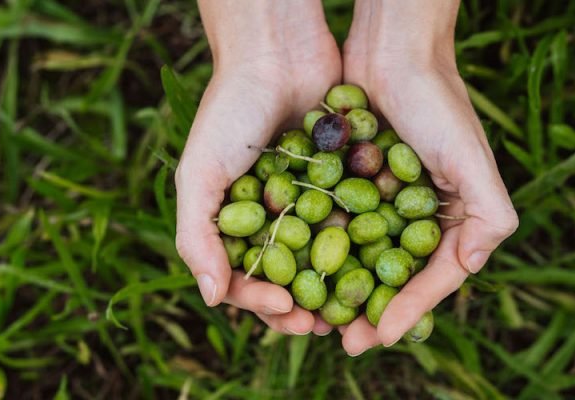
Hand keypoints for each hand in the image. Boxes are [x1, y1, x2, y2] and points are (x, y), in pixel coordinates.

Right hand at [175, 1, 338, 335]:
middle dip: (303, 308)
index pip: (245, 280)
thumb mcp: (199, 173)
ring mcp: (310, 204)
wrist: (277, 54)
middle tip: (324, 326)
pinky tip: (377, 268)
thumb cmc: (229, 113)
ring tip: (351, 310)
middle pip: (288, 280)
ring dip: (336, 290)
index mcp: (234, 224)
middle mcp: (273, 219)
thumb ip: (197, 237)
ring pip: (324, 261)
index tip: (287, 312)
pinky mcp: (343, 185)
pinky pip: (354, 225)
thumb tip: (211, 300)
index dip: (263, 304)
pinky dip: (363, 249)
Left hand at [337, 0, 518, 354]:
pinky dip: (320, 252)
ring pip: (360, 259)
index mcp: (454, 218)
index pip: (432, 278)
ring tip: (318, 320)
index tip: (381, 336)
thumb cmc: (437, 102)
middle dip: (370, 312)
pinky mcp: (350, 183)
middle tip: (345, 342)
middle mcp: (419, 215)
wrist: (391, 50)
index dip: (408, 310)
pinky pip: (336, 226)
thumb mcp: (472, 160)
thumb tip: (473, 270)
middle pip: (393, 277)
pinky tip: (299, 274)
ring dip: (341, 291)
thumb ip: (489, 216)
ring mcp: (383, 201)